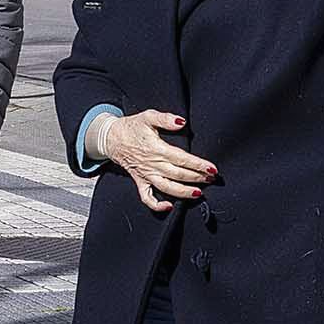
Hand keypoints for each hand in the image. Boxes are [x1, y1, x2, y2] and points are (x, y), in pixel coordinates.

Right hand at [96, 110, 216, 213]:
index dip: (198, 165)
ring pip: (167, 188)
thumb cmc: (131, 127)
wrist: (111, 138)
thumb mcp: (148, 116)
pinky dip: (157, 205)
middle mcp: (153, 164)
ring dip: (184, 192)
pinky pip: (147, 197)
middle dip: (197, 178)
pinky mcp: (140, 181)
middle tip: (212, 179)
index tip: (211, 168)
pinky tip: (169, 206)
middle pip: (178, 175)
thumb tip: (181, 122)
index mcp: (157, 149)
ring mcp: (146, 175)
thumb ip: (165, 119)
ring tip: (198, 193)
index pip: (182, 159)